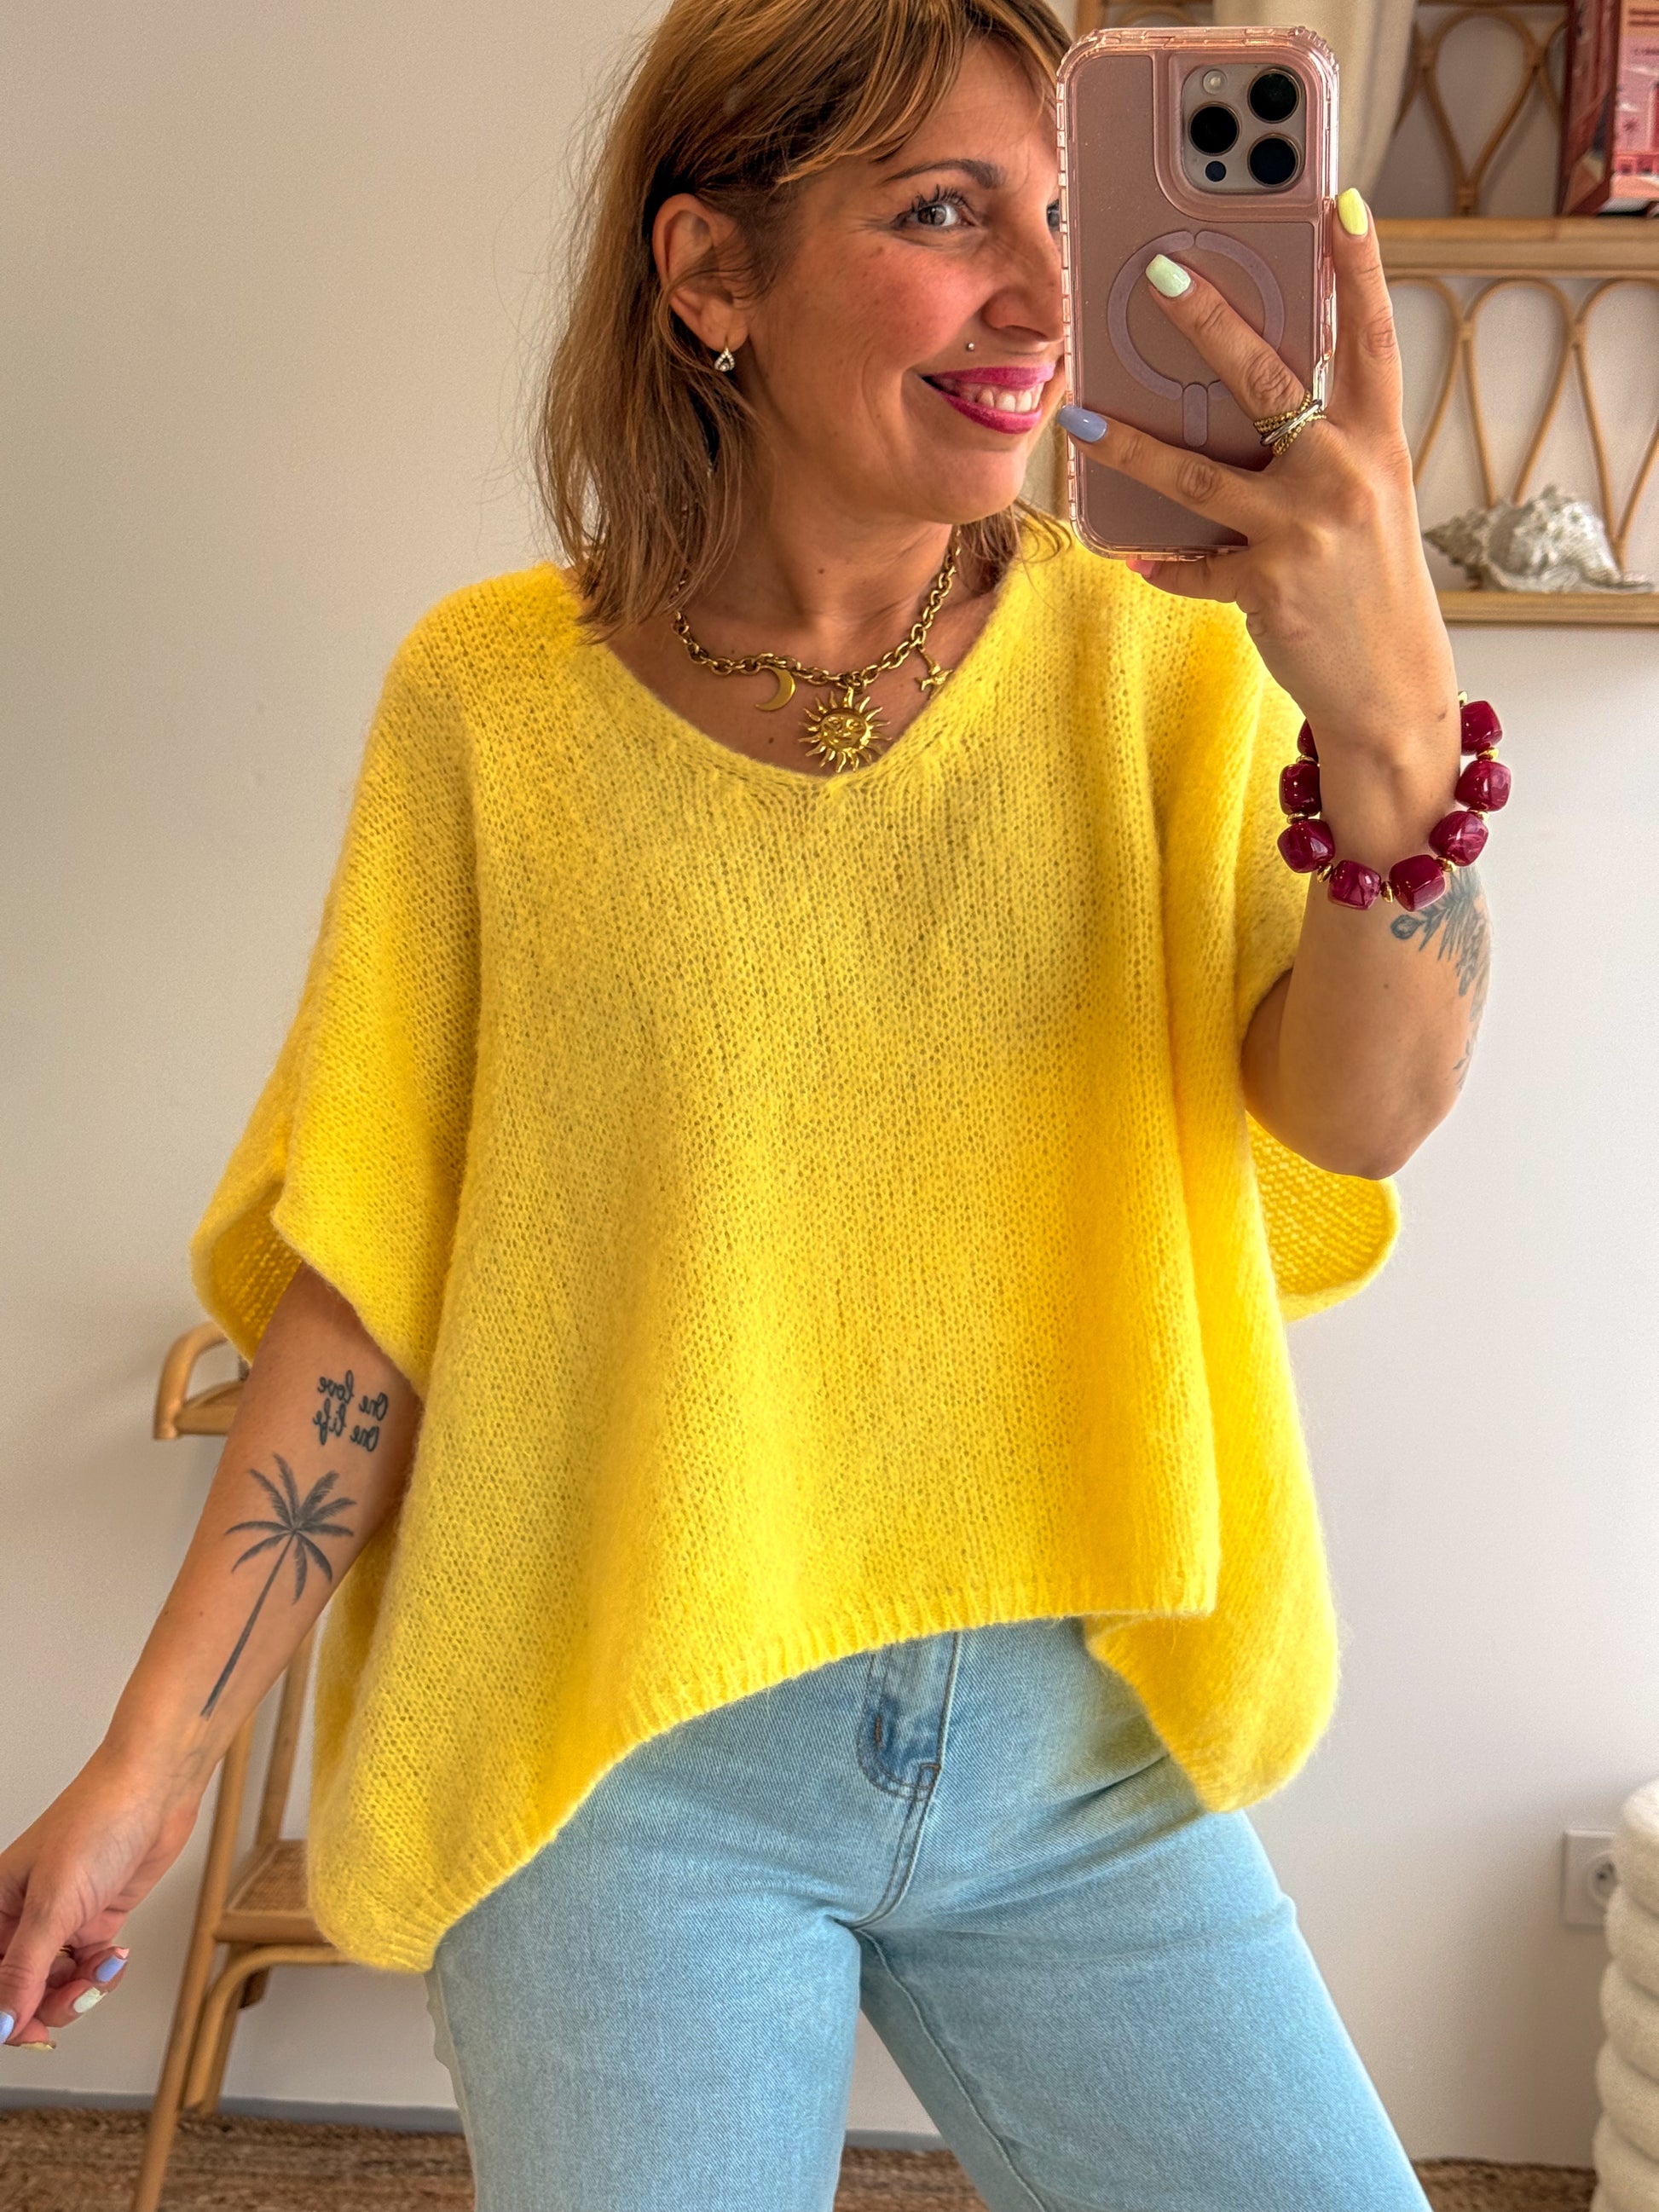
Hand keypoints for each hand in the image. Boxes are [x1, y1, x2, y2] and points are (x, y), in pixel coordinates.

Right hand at [0, 1743, 201, 2047]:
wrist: (156, 1788)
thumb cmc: (99, 1819)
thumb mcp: (53, 1903)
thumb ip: (24, 1970)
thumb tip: (0, 2023)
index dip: (3, 2013)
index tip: (26, 2033)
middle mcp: (22, 1918)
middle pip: (20, 1991)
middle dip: (48, 2005)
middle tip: (76, 1997)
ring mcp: (60, 1920)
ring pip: (56, 1985)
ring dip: (81, 1990)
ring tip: (103, 1971)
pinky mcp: (95, 1919)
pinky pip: (89, 1969)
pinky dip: (103, 1973)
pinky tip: (117, 1957)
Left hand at [1060, 190, 1458, 758]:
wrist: (1391, 686)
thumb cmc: (1367, 581)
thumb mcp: (1365, 498)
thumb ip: (1320, 446)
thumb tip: (1241, 399)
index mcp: (1376, 441)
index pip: (1372, 337)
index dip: (1359, 269)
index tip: (1338, 202)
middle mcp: (1344, 473)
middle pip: (1267, 379)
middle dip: (1209, 321)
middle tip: (1158, 274)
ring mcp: (1304, 530)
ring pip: (1198, 473)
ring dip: (1129, 444)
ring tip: (1078, 419)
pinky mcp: (1267, 586)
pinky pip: (1191, 565)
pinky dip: (1160, 563)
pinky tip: (1133, 556)